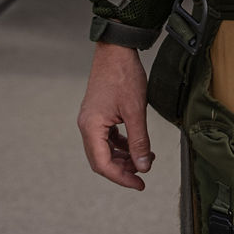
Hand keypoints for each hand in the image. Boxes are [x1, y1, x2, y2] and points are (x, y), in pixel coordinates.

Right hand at [77, 42, 154, 190]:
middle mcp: (87, 126)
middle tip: (143, 176)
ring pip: (105, 149)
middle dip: (123, 169)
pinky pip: (107, 137)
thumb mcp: (136, 110)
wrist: (116, 49)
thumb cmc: (124, 76)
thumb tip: (143, 166)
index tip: (140, 184)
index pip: (103, 164)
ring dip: (124, 157)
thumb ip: (139, 141)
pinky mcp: (99, 113)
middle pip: (102, 159)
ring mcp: (92, 119)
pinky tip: (136, 145)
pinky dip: (121, 144)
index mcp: (91, 127)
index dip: (121, 178)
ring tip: (145, 159)